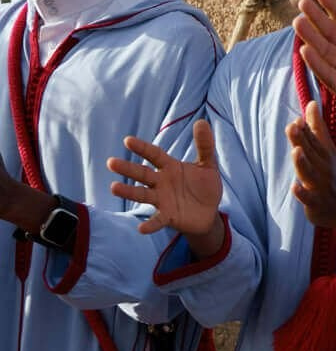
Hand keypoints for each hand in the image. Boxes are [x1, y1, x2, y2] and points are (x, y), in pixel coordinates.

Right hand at [107, 119, 225, 249]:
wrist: (209, 212)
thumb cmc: (204, 186)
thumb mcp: (208, 164)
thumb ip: (205, 145)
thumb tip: (201, 122)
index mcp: (170, 167)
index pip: (154, 155)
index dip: (142, 148)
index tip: (128, 140)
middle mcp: (161, 182)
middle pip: (142, 174)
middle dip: (127, 168)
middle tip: (111, 162)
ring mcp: (162, 200)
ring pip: (142, 195)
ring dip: (129, 192)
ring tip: (114, 187)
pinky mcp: (168, 216)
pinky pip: (157, 220)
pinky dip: (150, 225)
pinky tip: (141, 229)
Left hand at [287, 101, 335, 238]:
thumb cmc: (327, 174)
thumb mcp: (324, 150)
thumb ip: (316, 127)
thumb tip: (311, 103)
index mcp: (325, 154)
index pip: (315, 138)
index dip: (308, 127)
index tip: (302, 114)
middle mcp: (324, 167)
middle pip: (312, 153)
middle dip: (303, 140)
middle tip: (294, 126)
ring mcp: (320, 185)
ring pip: (310, 173)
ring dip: (303, 163)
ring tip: (296, 151)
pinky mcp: (315, 202)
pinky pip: (308, 198)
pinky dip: (302, 193)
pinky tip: (295, 186)